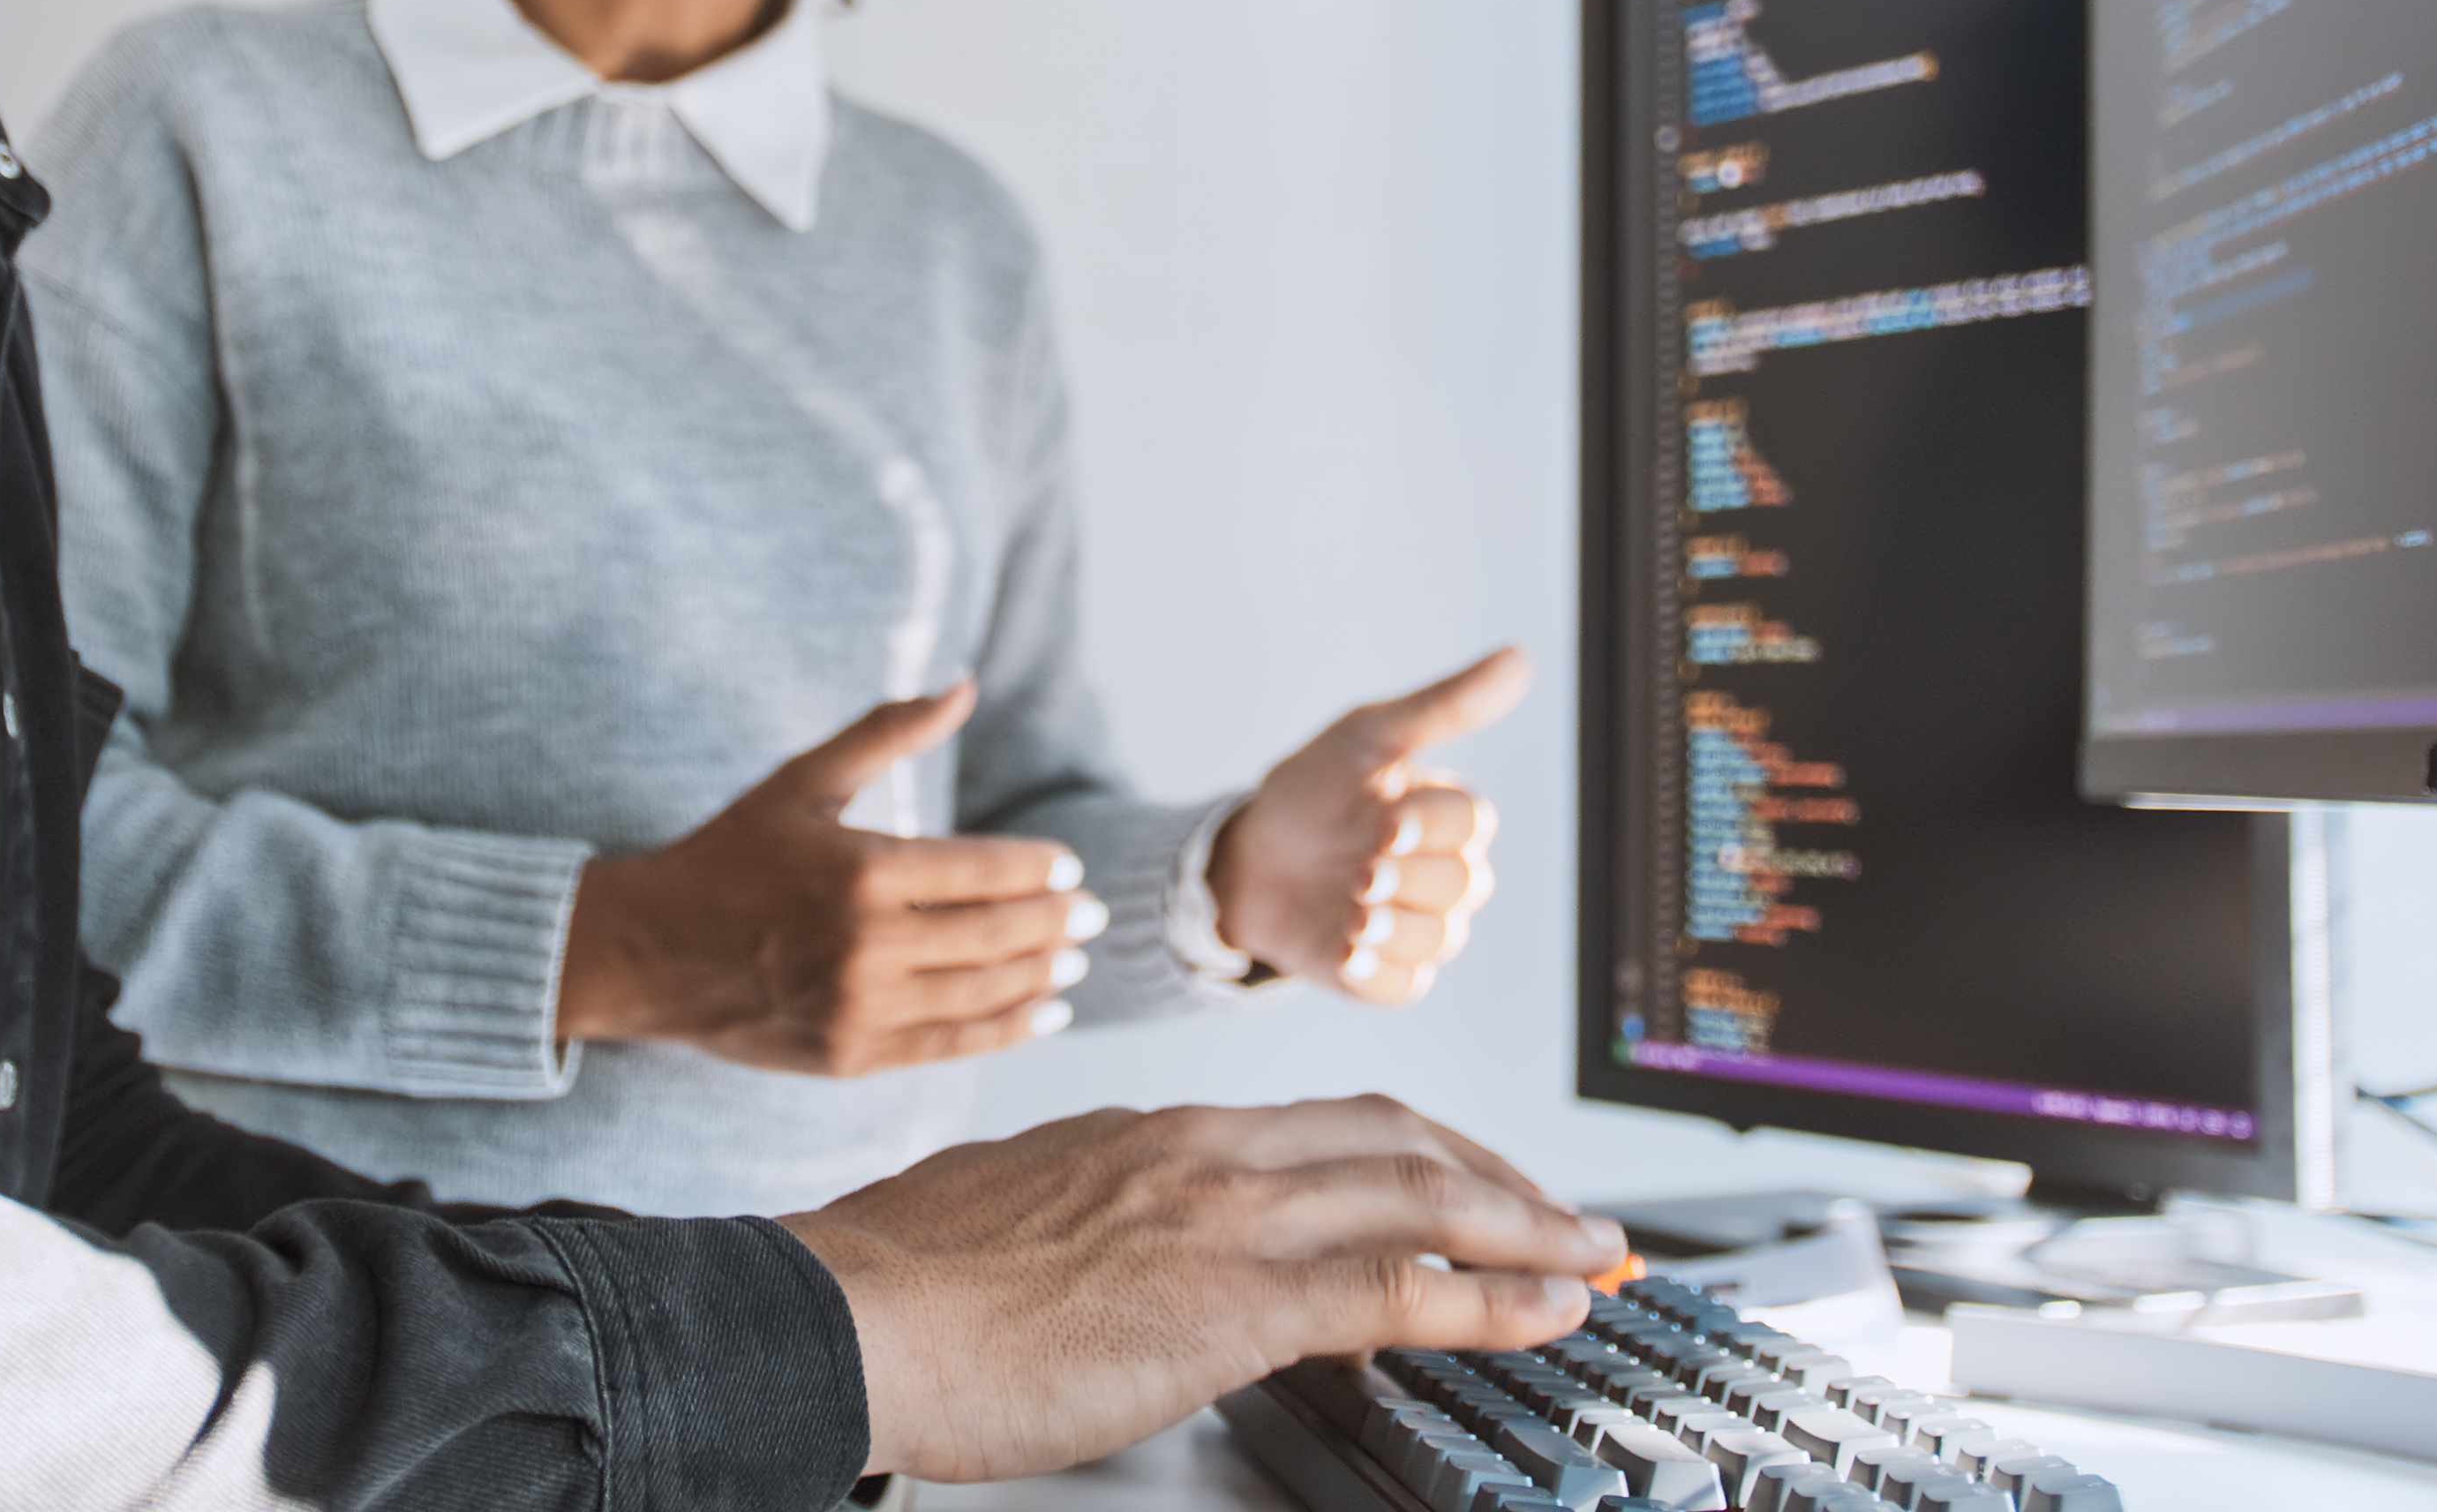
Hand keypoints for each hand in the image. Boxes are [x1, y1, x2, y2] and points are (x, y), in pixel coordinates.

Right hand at [558, 681, 1105, 1076]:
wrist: (650, 952)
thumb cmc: (730, 855)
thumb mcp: (804, 783)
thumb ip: (888, 733)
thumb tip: (965, 684)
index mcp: (862, 870)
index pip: (985, 871)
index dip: (1040, 871)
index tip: (1069, 869)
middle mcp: (866, 944)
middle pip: (996, 935)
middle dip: (1057, 925)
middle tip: (1095, 916)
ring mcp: (858, 1007)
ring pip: (981, 994)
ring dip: (1041, 977)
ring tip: (1075, 962)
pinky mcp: (849, 1055)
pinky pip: (951, 1043)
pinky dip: (1008, 1029)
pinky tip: (1045, 1013)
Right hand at [782, 1096, 1626, 1480]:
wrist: (845, 1313)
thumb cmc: (899, 1286)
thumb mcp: (1013, 1216)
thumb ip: (1090, 1220)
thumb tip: (1116, 1258)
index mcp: (1150, 1133)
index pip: (1317, 1122)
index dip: (1413, 1146)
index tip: (1463, 1174)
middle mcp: (1201, 1152)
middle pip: (1390, 1134)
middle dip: (1494, 1169)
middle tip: (1559, 1210)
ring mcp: (1221, 1217)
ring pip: (1416, 1191)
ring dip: (1524, 1221)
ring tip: (1591, 1251)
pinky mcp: (1230, 1299)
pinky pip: (1397, 1284)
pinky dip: (1493, 1293)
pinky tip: (1547, 1306)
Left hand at [1210, 647, 1524, 1001]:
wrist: (1246, 861)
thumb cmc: (1312, 791)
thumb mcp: (1367, 737)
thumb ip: (1443, 707)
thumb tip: (1519, 658)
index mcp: (1451, 817)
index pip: (1472, 824)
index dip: (1424, 825)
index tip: (1379, 819)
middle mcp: (1448, 875)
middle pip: (1461, 885)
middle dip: (1399, 875)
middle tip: (1355, 869)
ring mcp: (1423, 929)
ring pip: (1439, 938)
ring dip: (1384, 922)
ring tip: (1345, 908)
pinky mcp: (1392, 977)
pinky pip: (1406, 987)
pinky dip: (1373, 970)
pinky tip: (1342, 947)